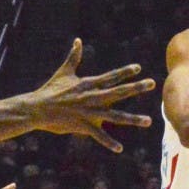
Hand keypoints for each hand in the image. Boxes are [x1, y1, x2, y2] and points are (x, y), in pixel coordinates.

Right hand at [33, 39, 154, 151]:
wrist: (37, 109)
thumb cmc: (50, 89)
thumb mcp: (63, 72)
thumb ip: (74, 56)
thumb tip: (78, 40)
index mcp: (88, 84)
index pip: (110, 77)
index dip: (125, 72)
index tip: (138, 68)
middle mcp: (92, 97)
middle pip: (119, 92)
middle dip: (136, 88)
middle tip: (152, 83)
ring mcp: (89, 112)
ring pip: (115, 116)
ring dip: (133, 119)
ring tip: (149, 121)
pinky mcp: (83, 125)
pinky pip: (99, 135)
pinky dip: (109, 142)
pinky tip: (119, 148)